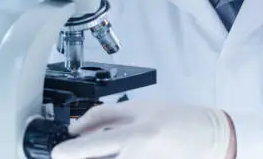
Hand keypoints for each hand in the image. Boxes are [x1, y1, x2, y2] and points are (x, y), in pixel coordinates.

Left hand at [52, 100, 235, 158]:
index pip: (92, 149)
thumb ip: (103, 116)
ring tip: (97, 151)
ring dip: (98, 158)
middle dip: (82, 158)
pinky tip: (111, 154)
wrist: (206, 137)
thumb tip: (75, 128)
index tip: (56, 152)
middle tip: (73, 152)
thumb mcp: (138, 108)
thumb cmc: (175, 118)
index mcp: (134, 137)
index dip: (68, 152)